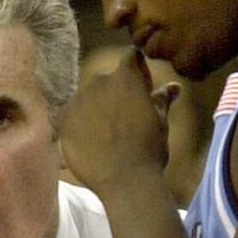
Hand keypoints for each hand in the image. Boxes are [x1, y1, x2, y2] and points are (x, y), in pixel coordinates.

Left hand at [58, 47, 178, 193]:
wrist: (124, 180)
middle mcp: (98, 82)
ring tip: (106, 134)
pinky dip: (80, 124)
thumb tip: (173, 86)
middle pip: (106, 79)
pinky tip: (90, 142)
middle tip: (124, 117)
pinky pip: (72, 116)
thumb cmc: (148, 149)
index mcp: (125, 76)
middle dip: (114, 92)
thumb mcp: (160, 122)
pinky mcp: (63, 121)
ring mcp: (78, 101)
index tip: (142, 89)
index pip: (130, 57)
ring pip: (87, 98)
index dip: (137, 70)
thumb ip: (162, 100)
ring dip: (95, 108)